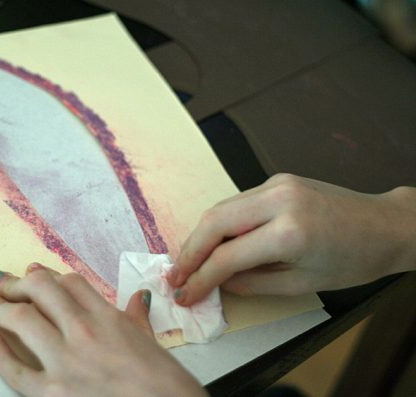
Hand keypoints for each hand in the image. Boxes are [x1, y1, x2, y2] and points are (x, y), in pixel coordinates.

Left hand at [0, 264, 206, 396]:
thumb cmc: (162, 380)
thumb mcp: (148, 339)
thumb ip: (137, 316)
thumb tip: (138, 298)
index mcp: (106, 315)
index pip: (68, 282)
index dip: (45, 275)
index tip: (32, 273)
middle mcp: (82, 330)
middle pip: (40, 291)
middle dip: (14, 283)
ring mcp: (65, 360)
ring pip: (22, 319)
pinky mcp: (51, 392)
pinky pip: (15, 369)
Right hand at [169, 174, 415, 305]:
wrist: (387, 225)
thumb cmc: (353, 261)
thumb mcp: (302, 284)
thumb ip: (253, 283)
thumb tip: (218, 282)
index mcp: (289, 232)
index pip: (227, 256)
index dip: (199, 278)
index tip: (184, 294)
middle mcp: (279, 200)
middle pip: (213, 221)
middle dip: (188, 251)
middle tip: (175, 275)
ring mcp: (277, 184)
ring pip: (221, 207)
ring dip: (201, 236)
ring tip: (190, 262)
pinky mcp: (277, 180)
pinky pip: (238, 202)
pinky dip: (221, 223)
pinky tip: (216, 242)